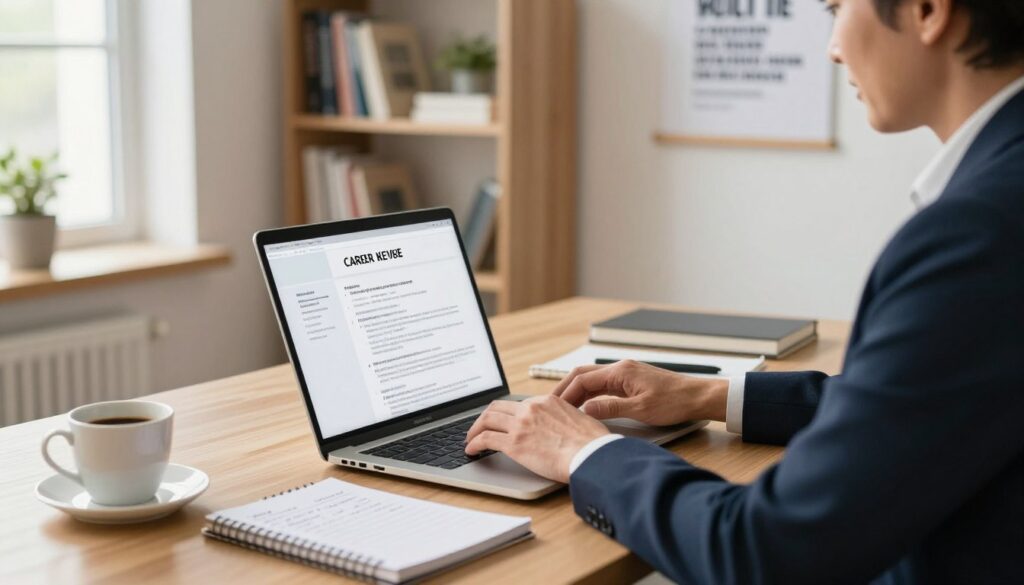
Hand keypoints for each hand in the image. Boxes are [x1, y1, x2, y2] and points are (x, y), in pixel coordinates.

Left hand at [464, 395, 609, 482]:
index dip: (507, 414)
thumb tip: (563, 428)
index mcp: (546, 401)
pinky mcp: (514, 444)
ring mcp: (520, 425)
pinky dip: (475, 443)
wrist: (591, 454)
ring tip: (470, 438)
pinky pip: (486, 439)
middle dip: (486, 417)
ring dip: (475, 429)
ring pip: (487, 420)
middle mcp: (531, 408)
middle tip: (481, 426)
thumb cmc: (592, 443)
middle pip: (498, 407)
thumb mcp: (579, 419)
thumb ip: (564, 418)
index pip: (518, 404)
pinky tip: (472, 450)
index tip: (504, 422)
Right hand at [552, 360, 727, 425]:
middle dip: (566, 390)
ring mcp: (626, 374)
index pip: (583, 379)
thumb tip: (585, 411)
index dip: (565, 393)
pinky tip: (586, 407)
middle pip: (583, 375)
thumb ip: (610, 409)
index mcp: (620, 371)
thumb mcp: (640, 410)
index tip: (553, 407)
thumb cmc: (675, 402)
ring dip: (577, 393)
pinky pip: (604, 386)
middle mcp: (621, 368)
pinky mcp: (631, 382)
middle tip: (550, 406)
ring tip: (564, 409)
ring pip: (593, 380)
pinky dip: (590, 395)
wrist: (698, 397)